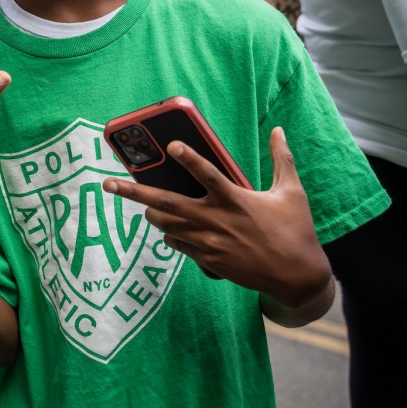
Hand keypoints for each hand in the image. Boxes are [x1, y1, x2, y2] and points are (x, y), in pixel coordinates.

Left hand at [102, 127, 330, 309]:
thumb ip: (282, 159)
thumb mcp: (292, 192)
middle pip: (167, 203)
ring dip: (152, 214)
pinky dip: (171, 235)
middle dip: (134, 192)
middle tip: (108, 183)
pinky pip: (177, 245)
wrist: (298, 278)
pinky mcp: (208, 262)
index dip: (189, 159)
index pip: (208, 175)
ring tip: (145, 206)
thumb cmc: (296, 231)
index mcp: (236, 200)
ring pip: (165, 225)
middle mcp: (217, 220)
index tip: (170, 145)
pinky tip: (173, 229)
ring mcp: (209, 243)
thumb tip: (280, 130)